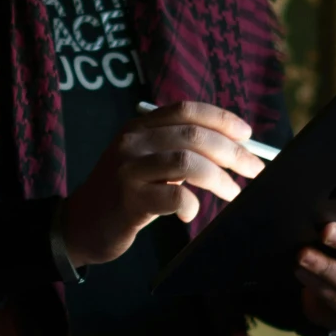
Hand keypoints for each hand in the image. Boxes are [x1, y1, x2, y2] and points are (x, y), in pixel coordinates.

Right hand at [62, 100, 264, 268]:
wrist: (81, 225)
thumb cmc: (125, 196)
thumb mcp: (146, 162)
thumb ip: (178, 150)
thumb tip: (234, 149)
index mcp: (139, 127)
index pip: (186, 110)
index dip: (221, 119)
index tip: (248, 135)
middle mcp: (132, 141)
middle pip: (194, 136)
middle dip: (233, 152)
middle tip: (254, 170)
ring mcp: (128, 169)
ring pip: (188, 162)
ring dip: (220, 179)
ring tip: (233, 193)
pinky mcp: (128, 200)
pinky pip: (173, 196)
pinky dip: (191, 204)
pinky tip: (191, 212)